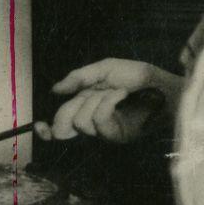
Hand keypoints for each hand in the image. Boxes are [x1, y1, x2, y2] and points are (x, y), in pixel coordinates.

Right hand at [41, 60, 167, 143]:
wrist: (164, 86)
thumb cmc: (139, 77)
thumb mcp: (105, 68)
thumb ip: (78, 77)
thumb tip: (55, 90)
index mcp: (86, 106)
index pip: (60, 125)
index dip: (46, 130)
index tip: (39, 126)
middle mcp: (93, 122)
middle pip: (63, 127)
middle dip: (68, 110)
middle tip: (84, 97)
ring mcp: (105, 131)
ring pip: (80, 121)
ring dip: (96, 100)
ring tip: (116, 91)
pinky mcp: (117, 136)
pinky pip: (98, 119)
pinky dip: (107, 102)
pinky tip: (121, 94)